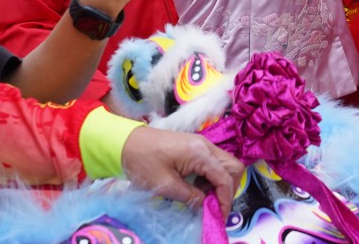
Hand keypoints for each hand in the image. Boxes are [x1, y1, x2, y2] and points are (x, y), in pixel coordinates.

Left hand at [121, 126, 243, 212]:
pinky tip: (197, 188)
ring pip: (224, 165)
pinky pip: (213, 163)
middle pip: (233, 167)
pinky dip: (211, 178)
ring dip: (220, 184)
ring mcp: (201, 144)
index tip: (218, 216)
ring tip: (205, 199)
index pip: (226, 178)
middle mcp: (205, 146)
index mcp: (200, 153)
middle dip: (229, 189)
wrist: (125, 142)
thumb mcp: (165, 185)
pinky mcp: (194, 147)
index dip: (226, 200)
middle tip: (216, 206)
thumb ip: (190, 197)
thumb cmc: (142, 162)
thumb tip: (205, 206)